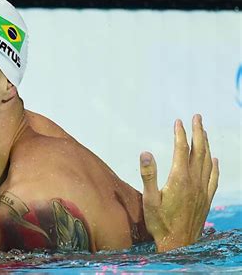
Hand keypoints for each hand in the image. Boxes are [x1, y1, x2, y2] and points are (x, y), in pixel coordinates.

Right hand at [139, 114, 218, 251]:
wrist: (178, 243)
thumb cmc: (160, 222)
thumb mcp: (149, 199)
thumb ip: (148, 175)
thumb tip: (145, 152)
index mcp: (179, 179)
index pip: (181, 150)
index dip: (180, 134)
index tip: (178, 121)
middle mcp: (194, 181)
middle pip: (198, 151)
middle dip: (198, 132)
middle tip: (197, 117)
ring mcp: (202, 190)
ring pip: (207, 162)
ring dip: (206, 145)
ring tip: (204, 132)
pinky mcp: (206, 199)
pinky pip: (213, 178)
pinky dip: (214, 166)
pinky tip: (214, 160)